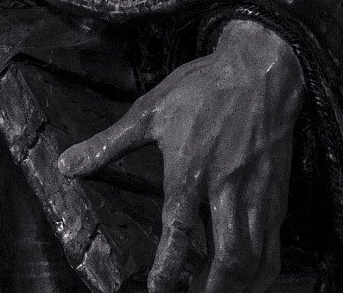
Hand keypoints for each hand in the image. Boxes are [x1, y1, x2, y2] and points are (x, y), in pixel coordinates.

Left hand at [58, 17, 303, 292]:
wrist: (261, 71)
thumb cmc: (203, 89)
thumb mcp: (150, 111)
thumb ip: (108, 144)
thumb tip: (65, 164)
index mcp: (192, 170)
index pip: (180, 228)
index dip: (168, 265)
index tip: (158, 289)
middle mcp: (228, 189)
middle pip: (228, 258)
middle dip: (211, 290)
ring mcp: (257, 196)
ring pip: (255, 260)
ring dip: (236, 288)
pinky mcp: (277, 198)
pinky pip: (274, 248)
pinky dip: (261, 274)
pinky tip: (246, 281)